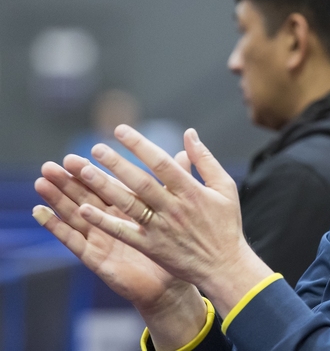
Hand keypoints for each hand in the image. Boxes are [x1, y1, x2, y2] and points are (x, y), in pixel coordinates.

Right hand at [35, 156, 207, 348]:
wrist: (171, 285)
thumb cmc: (176, 247)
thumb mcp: (177, 210)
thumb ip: (177, 181)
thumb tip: (183, 152)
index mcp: (130, 210)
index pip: (112, 184)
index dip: (100, 168)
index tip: (89, 149)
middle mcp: (112, 222)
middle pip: (88, 196)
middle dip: (71, 179)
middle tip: (55, 162)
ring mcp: (102, 239)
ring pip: (75, 214)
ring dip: (58, 198)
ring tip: (41, 181)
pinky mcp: (95, 258)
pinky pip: (73, 242)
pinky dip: (57, 227)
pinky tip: (41, 213)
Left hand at [75, 125, 272, 315]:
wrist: (224, 266)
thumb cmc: (226, 224)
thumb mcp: (224, 187)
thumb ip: (205, 159)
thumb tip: (190, 133)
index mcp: (191, 191)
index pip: (161, 163)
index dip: (140, 145)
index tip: (121, 131)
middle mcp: (173, 208)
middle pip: (141, 182)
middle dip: (117, 163)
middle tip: (96, 148)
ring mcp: (160, 229)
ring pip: (129, 205)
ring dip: (106, 188)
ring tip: (85, 171)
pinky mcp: (151, 247)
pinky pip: (124, 233)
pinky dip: (105, 222)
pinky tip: (85, 211)